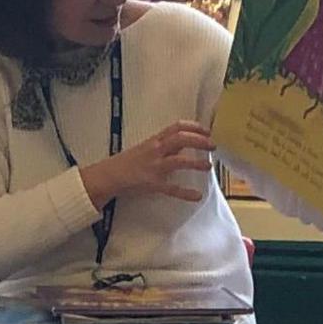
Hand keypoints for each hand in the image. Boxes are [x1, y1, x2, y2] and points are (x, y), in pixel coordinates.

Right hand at [83, 121, 215, 208]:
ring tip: (208, 167)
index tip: (208, 130)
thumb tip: (185, 144)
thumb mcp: (147, 148)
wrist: (109, 176)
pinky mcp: (152, 184)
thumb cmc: (129, 162)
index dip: (195, 127)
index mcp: (155, 140)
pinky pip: (172, 189)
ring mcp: (154, 167)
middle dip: (199, 141)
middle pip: (181, 139)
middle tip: (213, 145)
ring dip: (196, 163)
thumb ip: (165, 145)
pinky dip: (186, 193)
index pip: (177, 127)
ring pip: (179, 161)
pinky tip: (197, 196)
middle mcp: (155, 150)